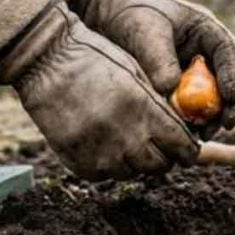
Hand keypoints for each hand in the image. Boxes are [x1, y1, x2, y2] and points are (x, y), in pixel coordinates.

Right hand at [0, 1, 198, 180]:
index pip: (182, 147)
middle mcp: (124, 137)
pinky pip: (104, 175)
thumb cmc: (95, 59)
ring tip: (124, 137)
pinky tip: (101, 141)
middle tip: (158, 144)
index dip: (189, 151)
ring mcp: (99, 154)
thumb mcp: (136, 74)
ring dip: (134, 160)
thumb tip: (184, 135)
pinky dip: (107, 164)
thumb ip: (160, 107)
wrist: (45, 60)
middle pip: (159, 166)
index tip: (189, 149)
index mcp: (144, 110)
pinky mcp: (78, 163)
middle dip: (163, 156)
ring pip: (131, 173)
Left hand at [72, 0, 234, 137]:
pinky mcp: (184, 87)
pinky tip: (187, 133)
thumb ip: (158, 58)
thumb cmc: (131, 15)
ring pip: (217, 96)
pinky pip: (195, 106)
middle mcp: (208, 52)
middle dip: (231, 103)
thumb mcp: (144, 30)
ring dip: (214, 116)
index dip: (233, 75)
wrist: (111, 18)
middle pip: (231, 78)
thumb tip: (169, 89)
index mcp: (206, 29)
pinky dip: (194, 119)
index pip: (229, 51)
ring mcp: (198, 70)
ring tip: (203, 135)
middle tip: (224, 125)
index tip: (229, 98)